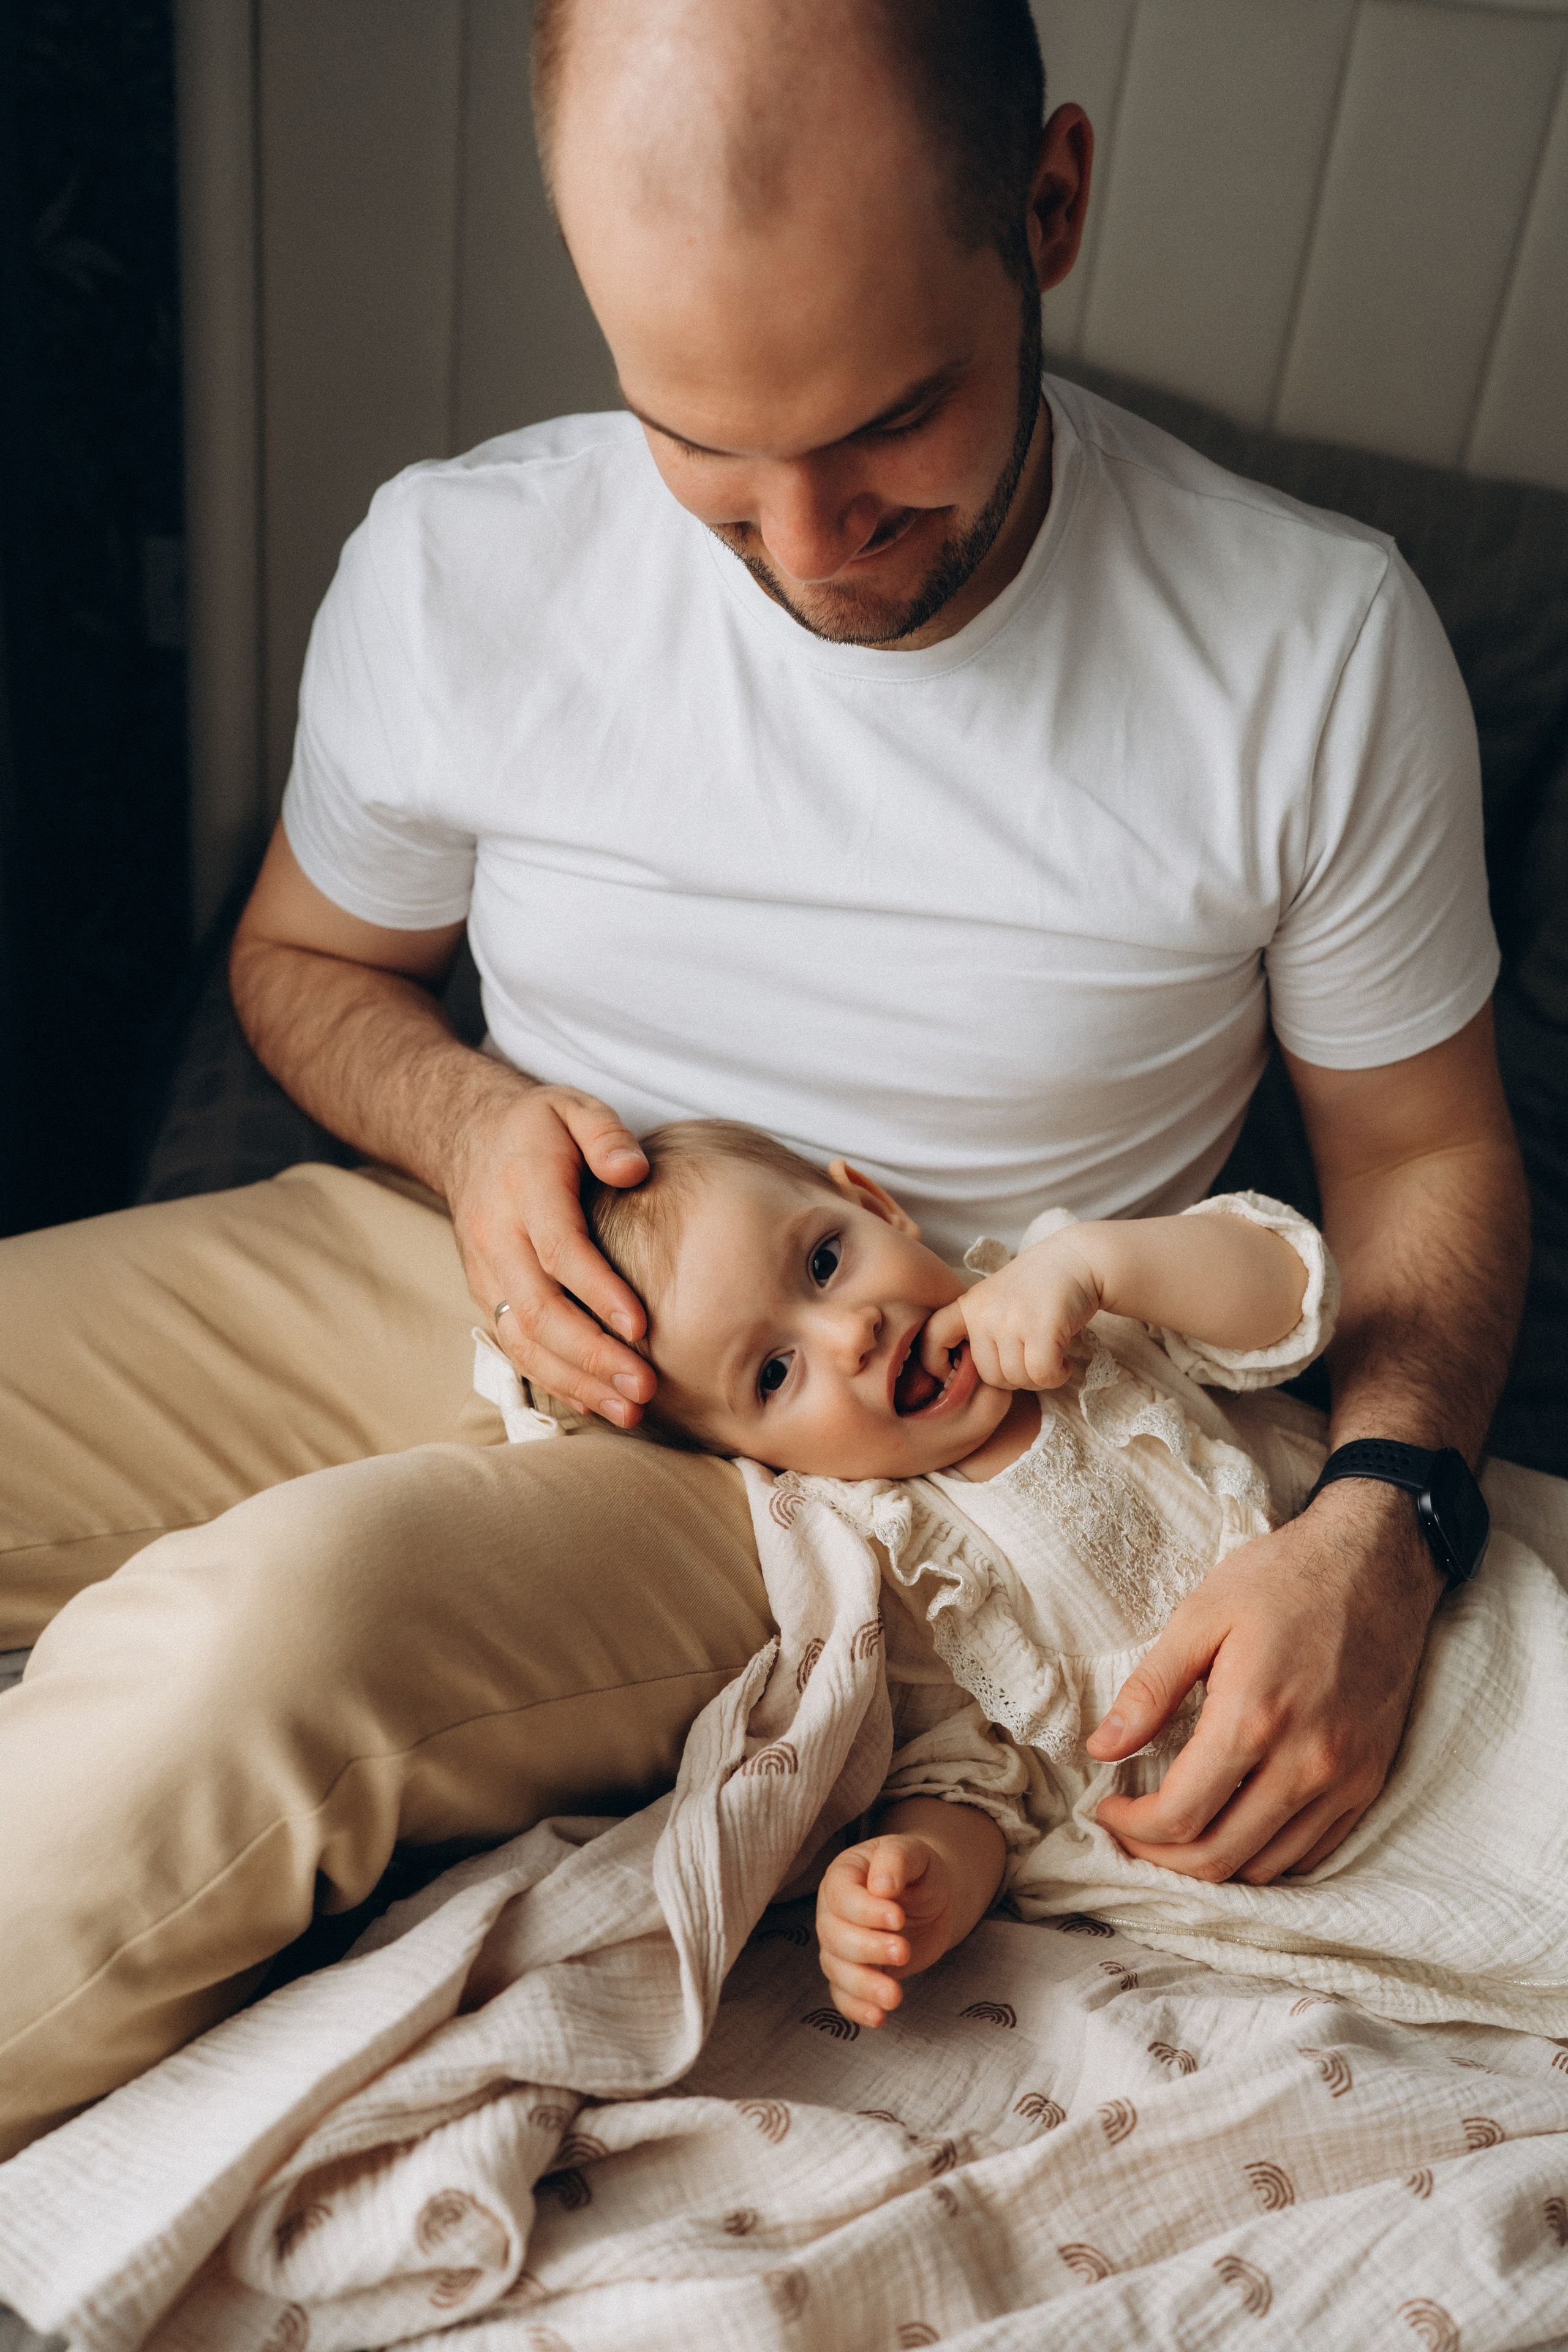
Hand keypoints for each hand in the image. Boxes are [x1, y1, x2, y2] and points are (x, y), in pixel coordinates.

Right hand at [446, 1081, 655, 1426]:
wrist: (465, 1136)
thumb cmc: (536, 1128)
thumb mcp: (573, 1106)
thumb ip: (605, 1132)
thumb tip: (633, 1169)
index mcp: (522, 1188)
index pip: (558, 1249)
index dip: (598, 1291)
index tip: (641, 1326)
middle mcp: (496, 1236)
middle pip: (537, 1308)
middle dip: (591, 1354)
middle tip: (643, 1386)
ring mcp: (485, 1272)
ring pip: (521, 1339)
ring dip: (574, 1380)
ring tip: (628, 1408)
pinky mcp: (486, 1295)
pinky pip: (515, 1346)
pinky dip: (554, 1379)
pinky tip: (596, 1402)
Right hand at [815, 1835, 958, 2028]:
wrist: (932, 1898)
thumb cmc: (919, 1871)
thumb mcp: (915, 1853)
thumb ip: (896, 1860)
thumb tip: (881, 1887)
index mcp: (844, 1876)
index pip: (841, 1897)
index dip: (865, 1912)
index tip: (898, 1918)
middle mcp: (834, 1911)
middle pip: (834, 1937)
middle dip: (868, 1949)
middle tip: (903, 1952)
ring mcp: (841, 1945)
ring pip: (836, 1969)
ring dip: (863, 1985)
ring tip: (895, 1996)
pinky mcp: (855, 1973)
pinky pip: (842, 1995)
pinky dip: (856, 2009)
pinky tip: (878, 2017)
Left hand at [921, 1233, 1101, 1390]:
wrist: (1080, 1258)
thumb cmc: (1040, 1284)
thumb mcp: (996, 1298)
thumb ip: (980, 1327)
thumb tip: (965, 1373)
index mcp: (969, 1305)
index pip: (932, 1337)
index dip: (935, 1362)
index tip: (959, 1372)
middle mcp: (984, 1313)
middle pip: (988, 1375)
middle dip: (1014, 1377)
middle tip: (1034, 1359)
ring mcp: (1011, 1320)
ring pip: (1016, 1379)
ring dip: (1038, 1378)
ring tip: (1050, 1356)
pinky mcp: (1041, 1329)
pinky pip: (1041, 1375)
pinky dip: (1056, 1376)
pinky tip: (1063, 1363)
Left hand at [1086, 1482, 1441, 1882]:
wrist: (1377, 1563)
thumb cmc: (1282, 1579)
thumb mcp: (1200, 1616)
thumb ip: (1149, 1689)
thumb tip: (1101, 1748)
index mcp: (1254, 1718)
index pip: (1180, 1816)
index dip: (1131, 1826)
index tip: (1107, 1807)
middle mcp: (1306, 1763)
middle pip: (1219, 1858)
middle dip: (1160, 1858)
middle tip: (1130, 1831)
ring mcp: (1344, 1779)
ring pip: (1265, 1867)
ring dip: (1210, 1863)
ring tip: (1175, 1831)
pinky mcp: (1369, 1781)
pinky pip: (1311, 1853)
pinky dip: (1263, 1855)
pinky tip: (1233, 1823)